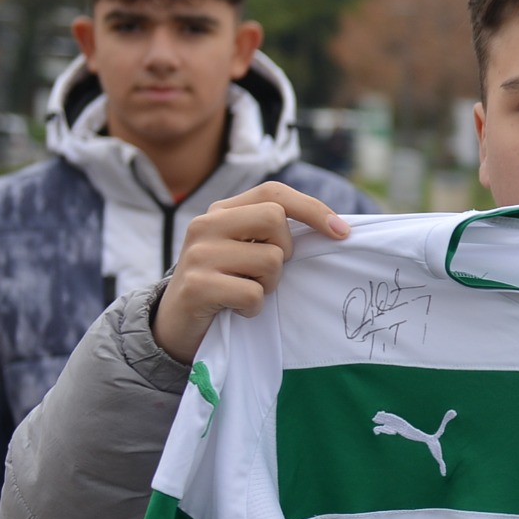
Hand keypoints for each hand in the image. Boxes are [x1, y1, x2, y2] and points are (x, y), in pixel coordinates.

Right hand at [152, 182, 347, 362]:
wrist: (176, 324)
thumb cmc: (224, 285)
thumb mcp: (244, 250)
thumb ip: (273, 233)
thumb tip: (336, 227)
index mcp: (222, 211)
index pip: (274, 193)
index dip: (312, 208)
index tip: (342, 232)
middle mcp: (206, 224)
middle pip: (275, 219)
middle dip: (284, 251)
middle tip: (265, 273)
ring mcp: (199, 254)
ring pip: (270, 260)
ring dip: (268, 284)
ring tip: (246, 291)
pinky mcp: (197, 286)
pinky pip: (253, 294)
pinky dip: (254, 308)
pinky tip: (236, 309)